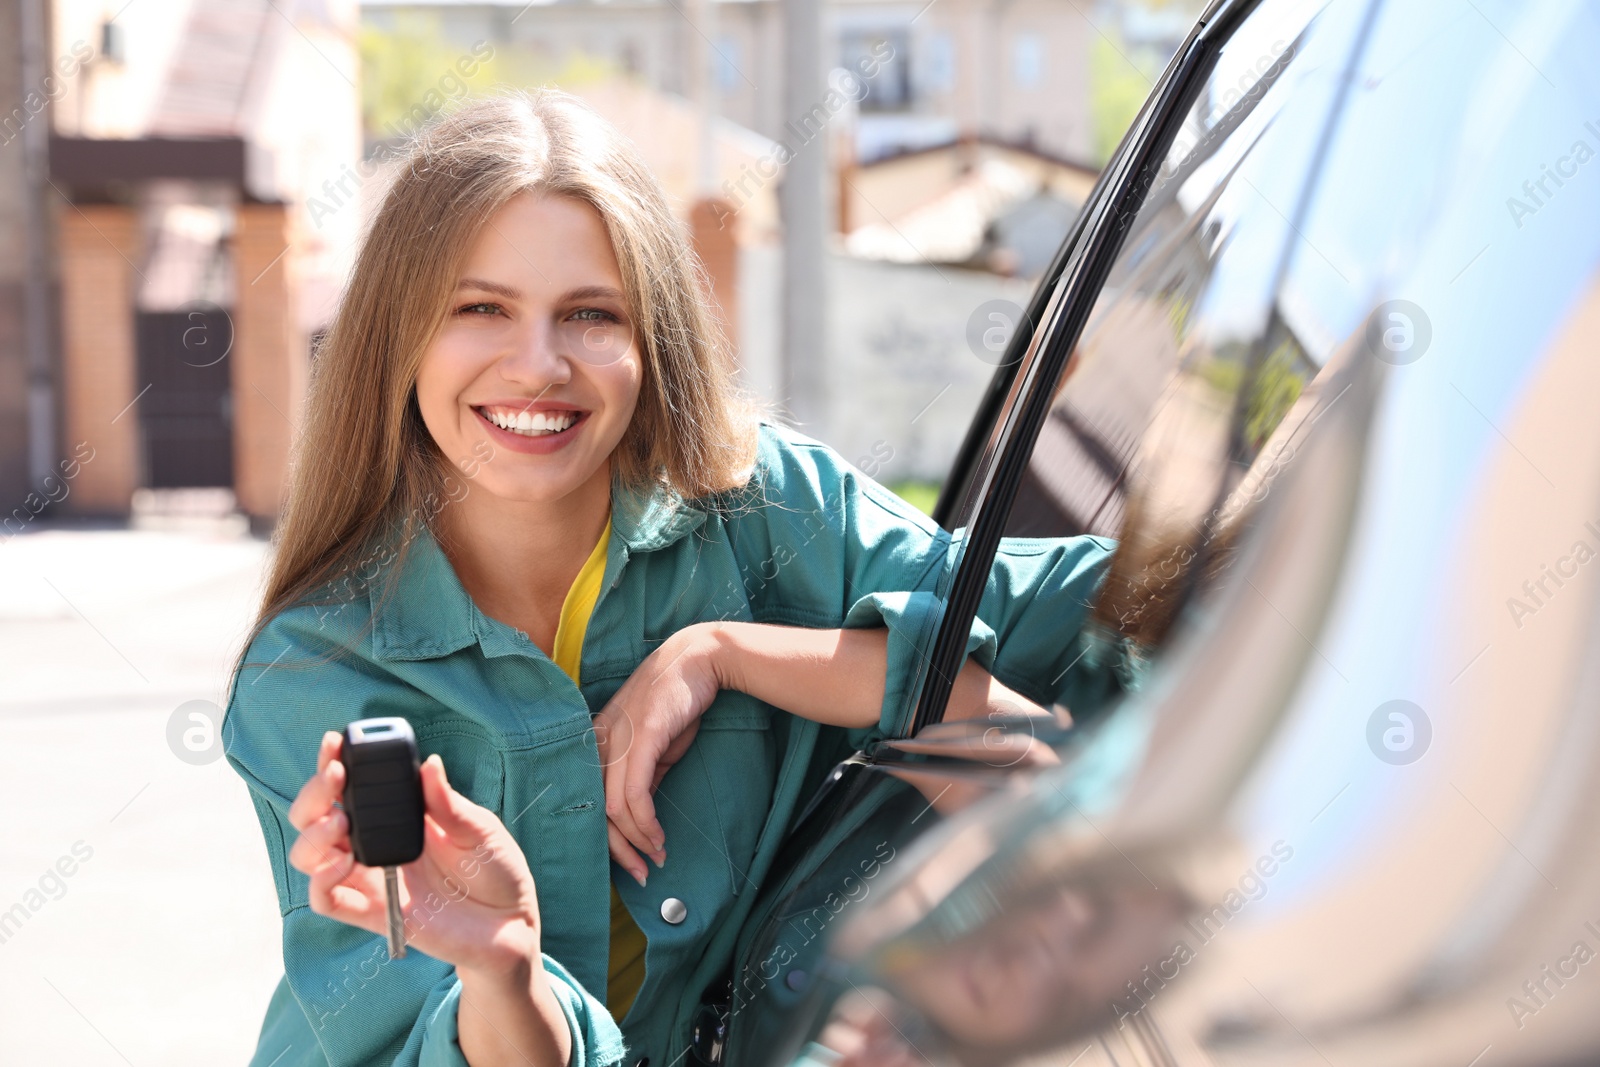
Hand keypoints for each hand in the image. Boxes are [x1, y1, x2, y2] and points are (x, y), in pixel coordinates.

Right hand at [286, 731, 542, 974]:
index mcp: (397, 816)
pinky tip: (343, 864)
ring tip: (339, 823)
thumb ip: (448, 803)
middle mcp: (375, 844)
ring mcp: (370, 878)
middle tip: (335, 779)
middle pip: (315, 817)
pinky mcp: (372, 913)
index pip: (351, 786)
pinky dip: (322, 881)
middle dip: (314, 794)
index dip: (333, 763)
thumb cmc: (496, 870)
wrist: (509, 923)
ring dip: (313, 836)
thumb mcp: (479, 829)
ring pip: (310, 857)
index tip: (334, 743)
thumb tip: (429, 764)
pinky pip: (327, 900)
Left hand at [593, 623, 725, 884]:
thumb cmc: (678, 700)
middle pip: (596, 812)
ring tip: (656, 860)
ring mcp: (617, 739)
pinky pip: (634, 794)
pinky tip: (659, 838)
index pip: (592, 802)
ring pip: (613, 810)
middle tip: (640, 875)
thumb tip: (642, 815)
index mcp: (598, 743)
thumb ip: (644, 774)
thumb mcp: (656, 744)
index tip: (631, 862)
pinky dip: (645, 824)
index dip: (608, 839)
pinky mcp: (640, 738)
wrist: (700, 659)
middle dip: (619, 851)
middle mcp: (599, 742)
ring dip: (636, 843)